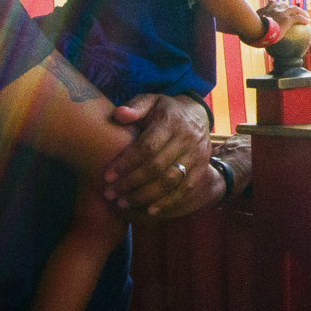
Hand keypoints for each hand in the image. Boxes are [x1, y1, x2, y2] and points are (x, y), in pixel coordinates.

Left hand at [104, 92, 213, 218]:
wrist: (196, 114)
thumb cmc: (164, 110)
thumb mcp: (150, 101)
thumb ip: (135, 106)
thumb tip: (119, 114)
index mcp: (170, 122)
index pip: (147, 147)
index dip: (126, 163)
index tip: (107, 176)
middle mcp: (186, 139)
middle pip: (156, 167)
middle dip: (130, 183)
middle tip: (110, 194)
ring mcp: (197, 155)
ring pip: (170, 181)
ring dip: (145, 196)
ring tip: (123, 203)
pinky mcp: (202, 168)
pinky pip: (185, 189)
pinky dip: (168, 202)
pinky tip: (150, 210)